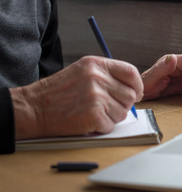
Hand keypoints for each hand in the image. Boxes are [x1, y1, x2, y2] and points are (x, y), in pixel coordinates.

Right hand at [10, 56, 142, 139]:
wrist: (34, 108)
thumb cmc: (59, 92)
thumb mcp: (83, 71)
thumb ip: (108, 76)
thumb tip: (134, 90)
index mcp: (97, 64)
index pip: (131, 72)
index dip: (138, 85)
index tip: (136, 93)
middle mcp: (98, 78)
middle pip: (130, 95)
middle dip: (122, 104)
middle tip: (106, 107)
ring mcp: (96, 96)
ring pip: (123, 112)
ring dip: (111, 117)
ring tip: (92, 112)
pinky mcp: (93, 114)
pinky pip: (111, 125)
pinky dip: (101, 127)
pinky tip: (87, 120)